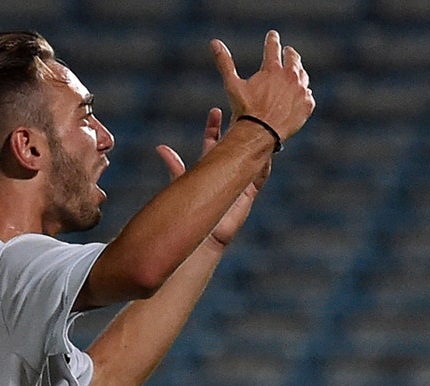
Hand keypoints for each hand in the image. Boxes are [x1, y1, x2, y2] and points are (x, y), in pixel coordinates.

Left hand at [156, 108, 268, 245]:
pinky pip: (260, 175)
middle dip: (238, 126)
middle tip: (242, 108)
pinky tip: (269, 149)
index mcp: (209, 167)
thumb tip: (159, 147)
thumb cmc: (190, 209)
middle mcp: (226, 171)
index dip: (214, 127)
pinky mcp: (248, 193)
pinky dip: (264, 163)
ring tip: (259, 123)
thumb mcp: (182, 181)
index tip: (215, 110)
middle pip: (234, 144)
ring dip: (255, 141)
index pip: (213, 142)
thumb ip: (174, 164)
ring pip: (250, 156)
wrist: (203, 233)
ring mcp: (238, 180)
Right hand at [210, 30, 314, 140]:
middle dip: (290, 54)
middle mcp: (290, 76)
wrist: (261, 133)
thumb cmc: (245, 110)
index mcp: (272, 69)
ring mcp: (301, 90)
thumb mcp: (232, 85)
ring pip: (303, 76)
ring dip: (298, 72)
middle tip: (288, 51)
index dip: (272, 40)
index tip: (272, 35)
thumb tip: (214, 42)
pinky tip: (299, 95)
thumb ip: (225, 62)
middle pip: (294, 59)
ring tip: (295, 73)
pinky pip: (307, 95)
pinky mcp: (307, 105)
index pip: (273, 48)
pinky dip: (303, 93)